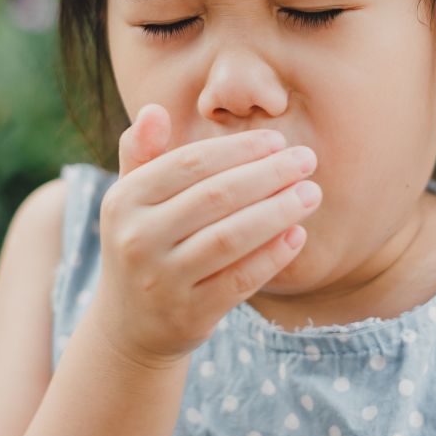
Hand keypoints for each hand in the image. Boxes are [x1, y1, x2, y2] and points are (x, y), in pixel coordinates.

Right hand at [85, 103, 319, 368]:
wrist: (130, 325)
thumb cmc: (144, 244)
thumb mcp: (131, 200)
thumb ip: (142, 153)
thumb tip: (155, 109)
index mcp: (124, 200)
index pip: (190, 163)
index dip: (238, 149)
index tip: (278, 140)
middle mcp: (137, 239)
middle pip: (215, 197)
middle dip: (268, 174)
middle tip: (307, 160)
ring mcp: (162, 281)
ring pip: (230, 238)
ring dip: (278, 212)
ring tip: (311, 193)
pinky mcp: (189, 314)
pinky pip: (240, 280)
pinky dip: (272, 256)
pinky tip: (297, 235)